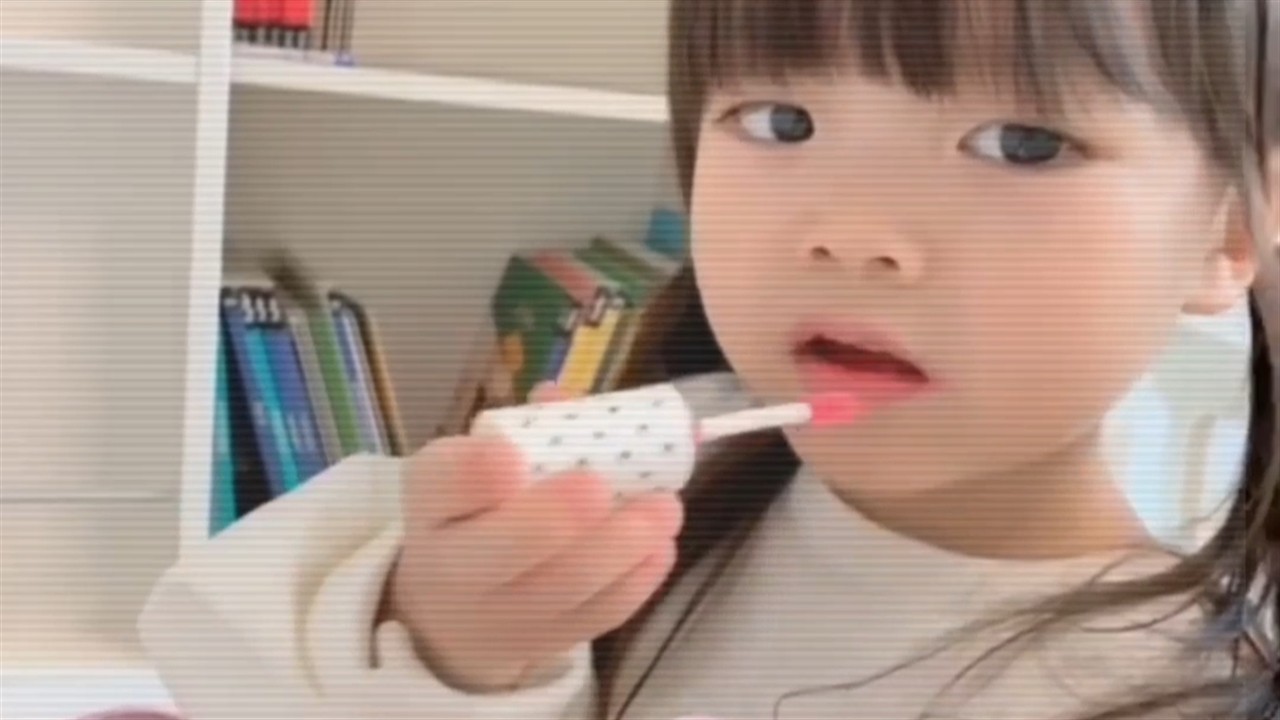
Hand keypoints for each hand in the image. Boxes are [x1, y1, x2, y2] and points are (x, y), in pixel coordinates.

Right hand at [389, 384, 682, 692]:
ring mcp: (502, 613)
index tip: (508, 456)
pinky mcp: (548, 640)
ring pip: (562, 588)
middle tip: (600, 487)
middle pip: (500, 551)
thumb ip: (526, 427)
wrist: (455, 606)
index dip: (473, 474)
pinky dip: (638, 580)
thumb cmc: (475, 512)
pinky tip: (661, 546)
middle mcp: (454, 565)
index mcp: (430, 500)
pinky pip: (597, 617)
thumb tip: (562, 396)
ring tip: (664, 508)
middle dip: (556, 519)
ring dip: (620, 547)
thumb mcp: (476, 463)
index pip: (440, 484)